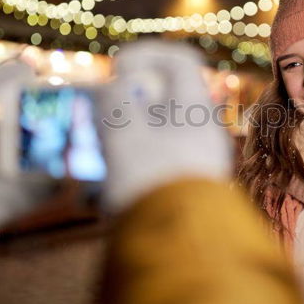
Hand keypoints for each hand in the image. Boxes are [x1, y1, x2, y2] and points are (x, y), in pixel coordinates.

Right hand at [95, 41, 232, 212]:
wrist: (181, 250)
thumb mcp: (122, 135)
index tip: (117, 69)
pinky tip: (108, 187)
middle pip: (165, 98)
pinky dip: (133, 162)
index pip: (180, 59)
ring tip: (98, 157)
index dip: (146, 54)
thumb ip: (112, 102)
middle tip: (99, 118)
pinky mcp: (187, 187)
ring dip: (125, 135)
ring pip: (157, 131)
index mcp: (197, 109)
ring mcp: (199, 160)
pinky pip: (158, 161)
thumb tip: (111, 89)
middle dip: (126, 103)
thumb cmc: (152, 184)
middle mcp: (204, 131)